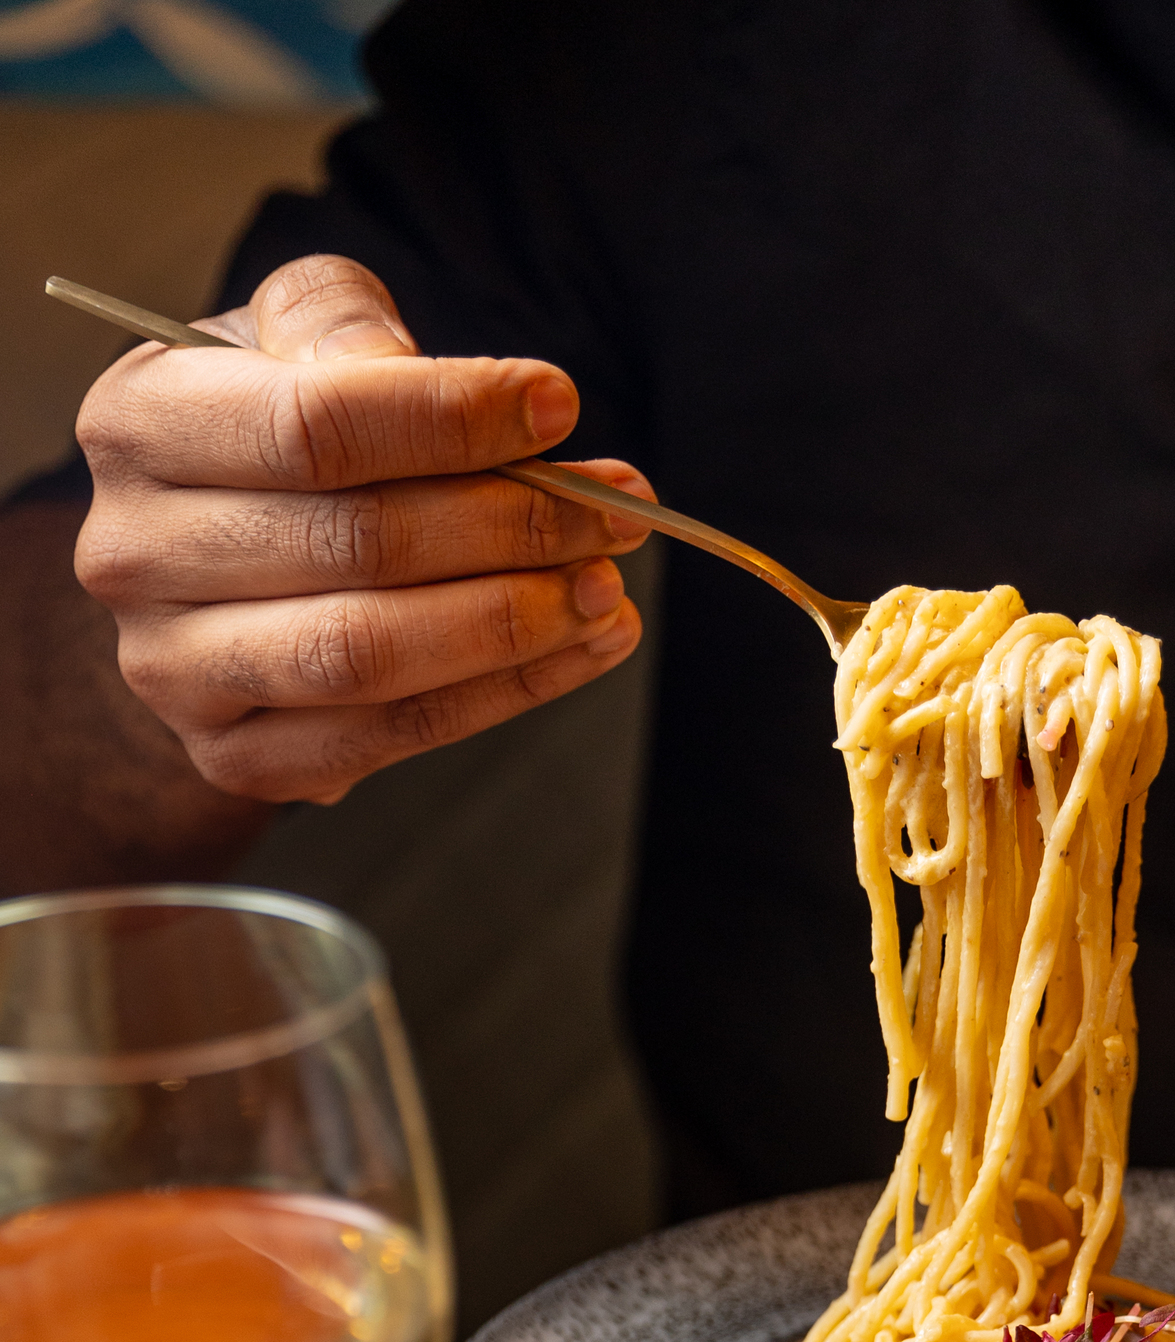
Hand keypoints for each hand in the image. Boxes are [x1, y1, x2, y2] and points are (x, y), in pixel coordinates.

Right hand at [73, 254, 650, 806]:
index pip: (314, 425)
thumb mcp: (287, 338)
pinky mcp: (236, 759)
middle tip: (614, 513)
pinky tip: (582, 648)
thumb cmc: (267, 434)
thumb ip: (342, 322)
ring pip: (372, 656)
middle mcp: (134, 555)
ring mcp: (177, 672)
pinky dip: (508, 693)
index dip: (450, 418)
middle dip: (511, 527)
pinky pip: (393, 734)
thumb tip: (426, 378)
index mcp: (136, 425)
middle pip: (357, 545)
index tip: (558, 404)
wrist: (207, 568)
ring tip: (605, 587)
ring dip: (515, 623)